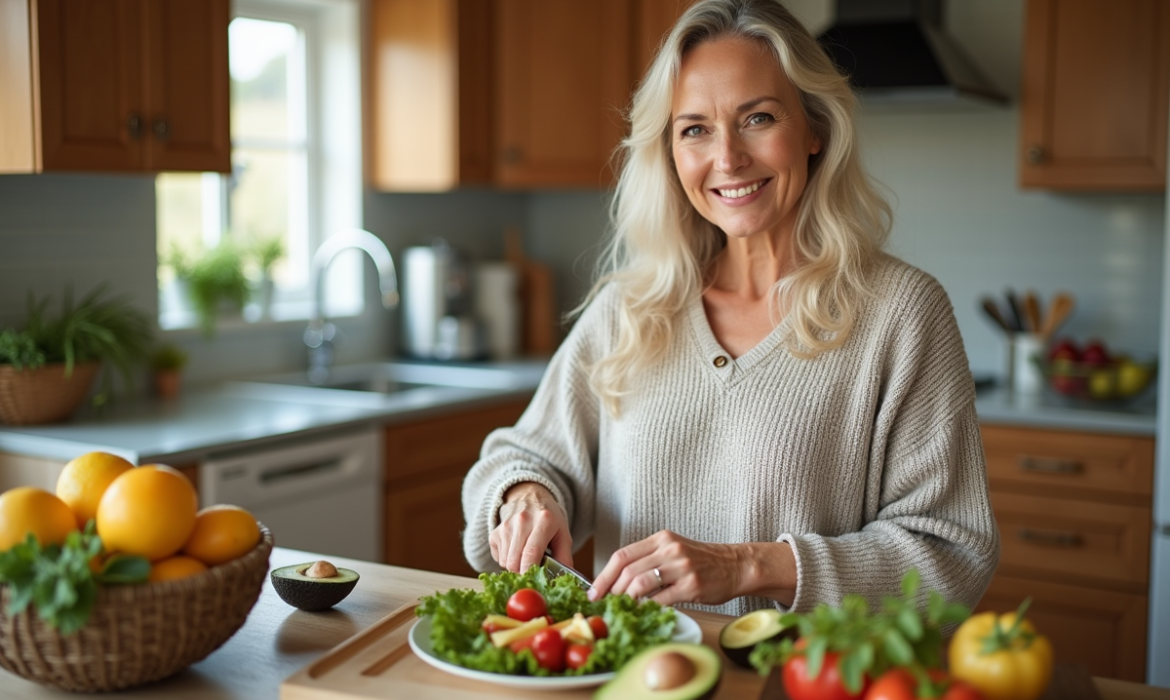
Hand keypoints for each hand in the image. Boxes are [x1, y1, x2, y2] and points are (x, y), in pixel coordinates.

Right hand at [490, 482, 572, 573]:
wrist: (530, 497)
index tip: (533, 583)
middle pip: (514, 562)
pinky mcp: (495, 532)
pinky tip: (516, 550)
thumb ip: (565, 557)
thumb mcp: (563, 534)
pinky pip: (498, 558)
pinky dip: (507, 560)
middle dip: (523, 573)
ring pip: (505, 562)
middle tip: (533, 571)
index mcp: (543, 521)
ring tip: (526, 556)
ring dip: (516, 566)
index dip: (529, 572)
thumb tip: (564, 579)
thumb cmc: (549, 519)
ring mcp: (506, 526)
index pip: (531, 553)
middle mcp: (522, 521)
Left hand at [588, 530, 744, 605]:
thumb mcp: (673, 551)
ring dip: (626, 600)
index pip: (622, 555)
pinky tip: (642, 613)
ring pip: (640, 584)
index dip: (603, 575)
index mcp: (661, 539)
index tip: (593, 591)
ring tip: (621, 609)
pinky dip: (647, 608)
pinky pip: (661, 599)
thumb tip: (617, 582)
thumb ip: (649, 560)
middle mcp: (669, 550)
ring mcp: (681, 567)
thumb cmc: (701, 561)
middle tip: (603, 605)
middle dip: (610, 591)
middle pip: (627, 570)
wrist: (736, 565)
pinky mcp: (691, 586)